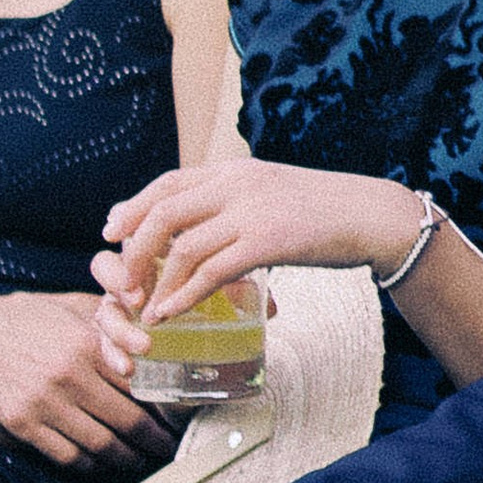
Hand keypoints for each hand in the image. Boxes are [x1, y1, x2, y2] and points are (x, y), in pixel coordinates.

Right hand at [0, 278, 167, 468]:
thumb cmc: (23, 317)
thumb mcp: (70, 307)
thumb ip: (109, 322)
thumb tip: (148, 340)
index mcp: (86, 344)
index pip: (140, 386)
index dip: (163, 408)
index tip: (175, 418)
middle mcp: (69, 376)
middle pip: (128, 421)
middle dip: (154, 440)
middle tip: (166, 447)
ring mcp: (44, 403)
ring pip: (101, 444)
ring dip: (126, 458)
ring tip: (138, 459)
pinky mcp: (23, 424)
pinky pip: (67, 454)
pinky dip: (89, 463)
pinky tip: (100, 461)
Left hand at [94, 163, 413, 371]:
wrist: (370, 214)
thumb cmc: (323, 210)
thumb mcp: (271, 191)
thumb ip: (236, 200)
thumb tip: (204, 224)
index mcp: (233, 170)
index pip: (168, 182)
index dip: (133, 206)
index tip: (112, 231)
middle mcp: (235, 184)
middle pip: (163, 211)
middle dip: (134, 247)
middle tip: (121, 278)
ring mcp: (250, 211)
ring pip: (182, 245)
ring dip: (155, 280)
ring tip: (143, 306)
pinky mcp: (266, 242)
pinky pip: (211, 272)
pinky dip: (183, 295)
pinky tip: (169, 312)